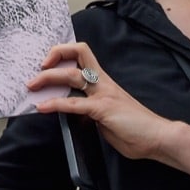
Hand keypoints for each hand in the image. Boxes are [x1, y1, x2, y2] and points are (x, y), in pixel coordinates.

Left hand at [28, 42, 174, 161]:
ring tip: (32, 85)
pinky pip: (74, 103)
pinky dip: (55, 104)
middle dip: (53, 57)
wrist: (158, 137)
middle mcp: (102, 82)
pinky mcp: (102, 109)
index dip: (64, 52)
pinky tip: (42, 108)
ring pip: (72, 75)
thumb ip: (92, 110)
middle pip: (77, 54)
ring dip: (48, 78)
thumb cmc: (135, 128)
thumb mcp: (108, 115)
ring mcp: (103, 94)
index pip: (83, 54)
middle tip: (35, 69)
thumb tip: (76, 113)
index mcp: (104, 81)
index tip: (47, 62)